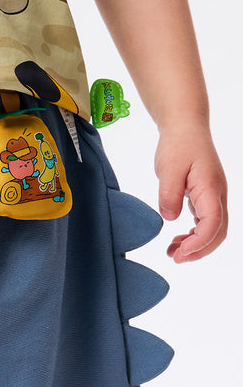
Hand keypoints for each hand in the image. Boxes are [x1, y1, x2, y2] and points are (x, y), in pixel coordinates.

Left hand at [154, 124, 226, 263]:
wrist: (185, 127)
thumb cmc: (179, 144)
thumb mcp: (168, 168)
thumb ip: (169, 194)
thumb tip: (170, 218)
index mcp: (210, 188)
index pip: (213, 223)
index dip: (198, 243)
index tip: (179, 253)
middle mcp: (216, 195)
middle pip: (218, 232)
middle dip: (199, 251)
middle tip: (175, 258)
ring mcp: (212, 197)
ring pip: (212, 230)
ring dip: (195, 245)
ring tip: (172, 252)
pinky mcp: (204, 198)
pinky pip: (204, 223)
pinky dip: (193, 236)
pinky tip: (177, 240)